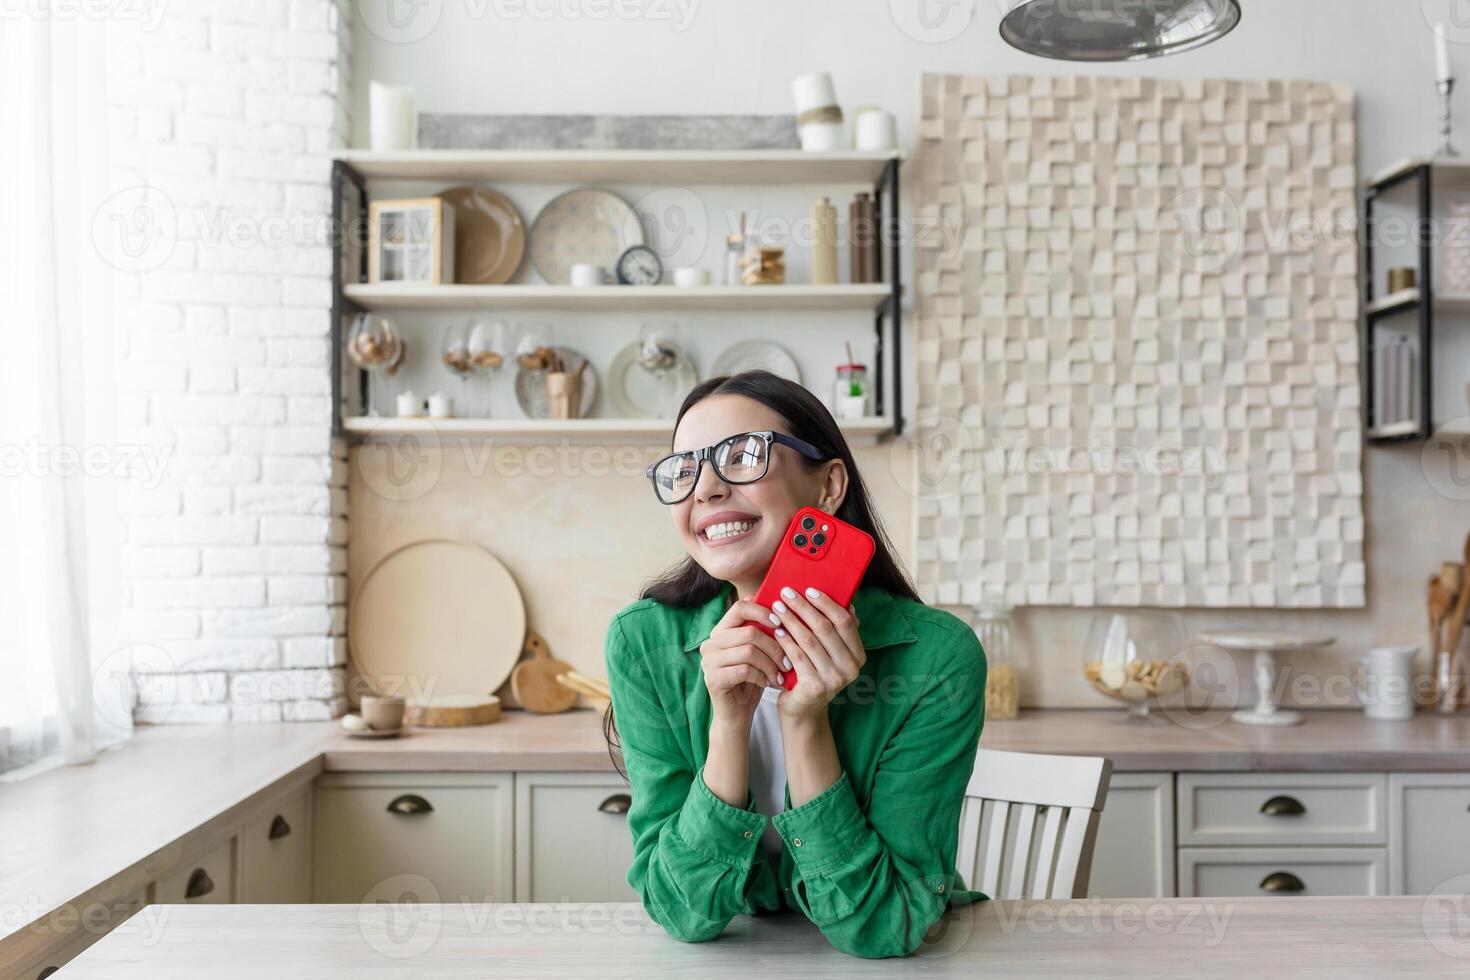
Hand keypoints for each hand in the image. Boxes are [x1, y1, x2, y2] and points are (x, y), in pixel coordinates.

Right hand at [698, 598, 787, 731]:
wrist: (736, 715)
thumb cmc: (750, 680)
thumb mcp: (758, 652)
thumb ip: (760, 630)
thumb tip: (774, 602)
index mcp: (721, 631)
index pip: (740, 607)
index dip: (763, 612)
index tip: (780, 624)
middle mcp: (710, 643)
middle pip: (749, 631)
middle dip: (774, 646)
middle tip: (787, 661)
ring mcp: (709, 661)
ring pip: (749, 651)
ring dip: (770, 663)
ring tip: (780, 674)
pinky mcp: (713, 679)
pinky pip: (745, 670)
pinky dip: (762, 676)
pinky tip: (768, 683)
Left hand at [768, 586, 864, 720]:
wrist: (803, 710)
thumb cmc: (814, 674)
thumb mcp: (830, 654)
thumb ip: (837, 632)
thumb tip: (846, 601)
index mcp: (858, 655)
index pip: (845, 622)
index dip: (827, 603)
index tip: (809, 590)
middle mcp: (851, 668)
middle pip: (825, 628)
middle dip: (803, 607)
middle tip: (786, 593)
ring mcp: (834, 679)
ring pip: (809, 640)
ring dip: (791, 620)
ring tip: (777, 608)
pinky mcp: (815, 687)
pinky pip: (797, 656)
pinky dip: (785, 640)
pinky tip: (776, 630)